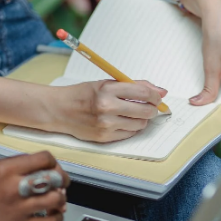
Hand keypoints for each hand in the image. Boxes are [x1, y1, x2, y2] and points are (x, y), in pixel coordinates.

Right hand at [0, 151, 70, 220]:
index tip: (53, 167)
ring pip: (57, 200)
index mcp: (5, 169)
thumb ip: (13, 167)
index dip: (53, 163)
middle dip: (62, 179)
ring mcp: (18, 208)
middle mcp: (13, 187)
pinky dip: (57, 218)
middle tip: (62, 183)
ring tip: (57, 199)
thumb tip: (37, 168)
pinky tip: (53, 215)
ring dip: (61, 198)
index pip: (44, 159)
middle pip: (55, 178)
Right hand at [48, 80, 167, 141]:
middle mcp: (107, 107)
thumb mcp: (106, 83)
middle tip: (150, 107)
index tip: (157, 97)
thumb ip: (133, 86)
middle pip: (145, 111)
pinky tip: (124, 121)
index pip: (143, 92)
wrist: (59, 110)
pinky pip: (129, 134)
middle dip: (152, 109)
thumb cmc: (83, 94)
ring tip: (134, 113)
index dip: (155, 96)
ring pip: (140, 124)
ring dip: (142, 119)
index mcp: (107, 89)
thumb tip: (160, 91)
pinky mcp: (104, 137)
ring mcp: (106, 124)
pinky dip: (131, 128)